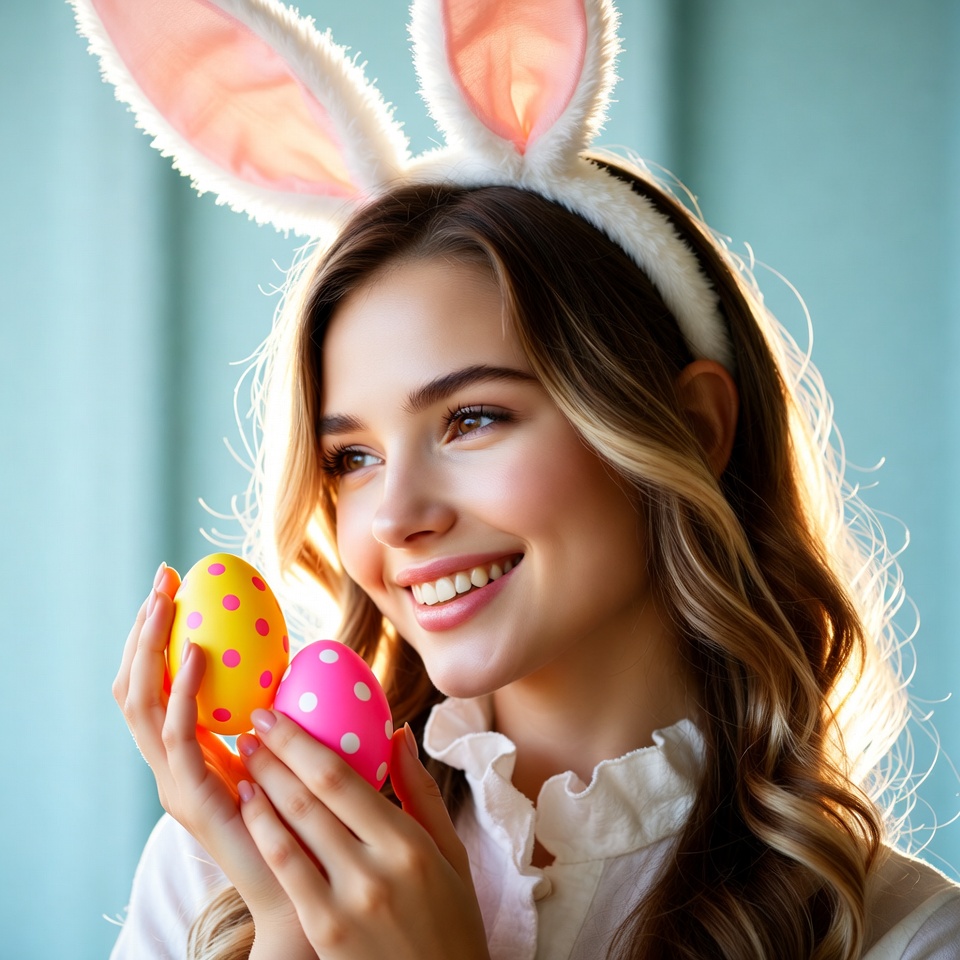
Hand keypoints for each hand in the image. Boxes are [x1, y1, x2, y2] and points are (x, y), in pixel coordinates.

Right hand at [113, 566, 314, 956]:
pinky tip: (196, 650)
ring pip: (140, 704)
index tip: (175, 581)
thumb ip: (290, 709)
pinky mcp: (191, 798)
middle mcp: (173, 762)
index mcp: (193, 750)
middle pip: (135, 685)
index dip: (158, 632)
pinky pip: (175, 735)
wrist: (309, 890)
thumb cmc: (311, 816)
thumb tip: (312, 655)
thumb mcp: (296, 746)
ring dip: (149, 646)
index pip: (155, 683)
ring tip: (165, 600)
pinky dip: (180, 689)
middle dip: (144, 628)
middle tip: (163, 578)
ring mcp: (175, 781)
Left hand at [237, 709, 489, 959]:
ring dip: (261, 787)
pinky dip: (263, 832)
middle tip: (253, 724)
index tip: (277, 715)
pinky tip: (250, 807)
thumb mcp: (451, 854)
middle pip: (310, 798)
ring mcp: (346, 904)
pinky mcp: (325, 931)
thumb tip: (400, 734)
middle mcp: (376, 869)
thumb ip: (422, 792)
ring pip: (291, 831)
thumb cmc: (452, 922)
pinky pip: (285, 871)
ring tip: (244, 757)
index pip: (342, 779)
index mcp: (409, 844)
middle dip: (274, 754)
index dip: (301, 743)